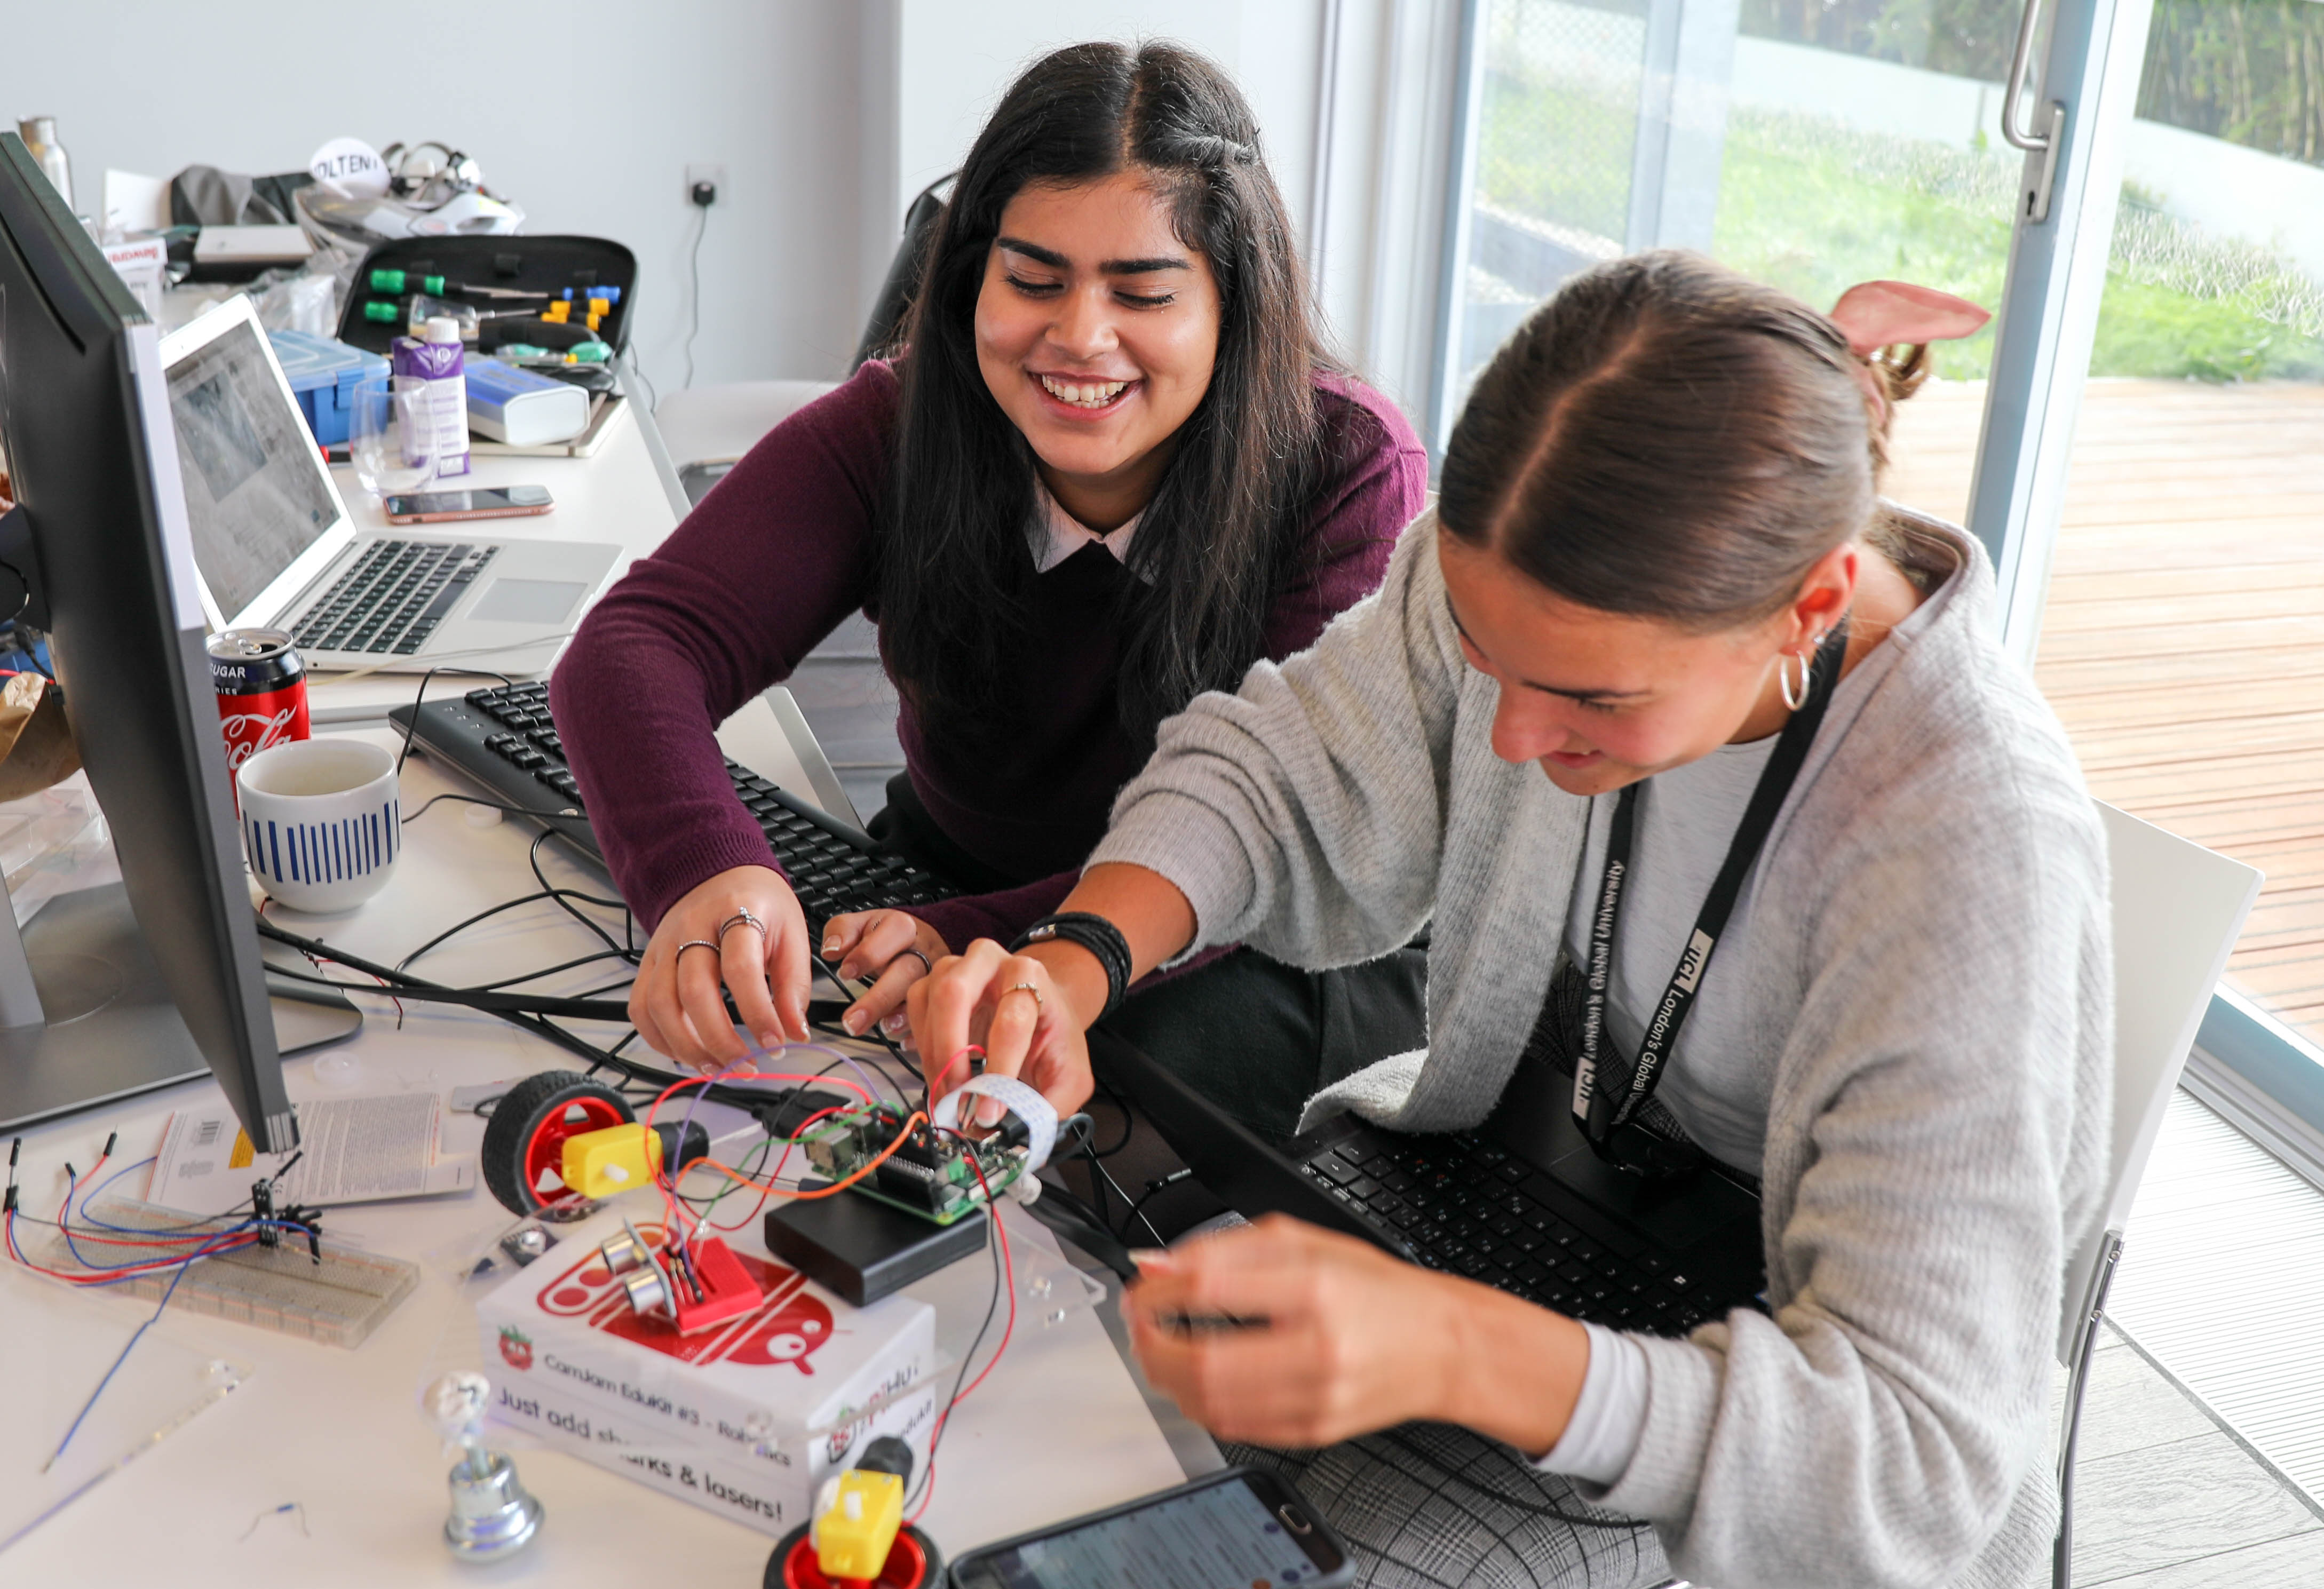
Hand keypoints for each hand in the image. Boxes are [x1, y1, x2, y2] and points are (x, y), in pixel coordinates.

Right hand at [631, 865, 810, 1071]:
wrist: (719, 876)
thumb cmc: (759, 906)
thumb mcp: (791, 933)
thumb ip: (794, 985)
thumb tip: (796, 1033)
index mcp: (735, 913)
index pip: (740, 968)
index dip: (758, 1012)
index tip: (776, 1043)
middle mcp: (692, 928)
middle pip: (694, 991)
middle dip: (720, 1040)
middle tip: (747, 1067)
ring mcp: (663, 946)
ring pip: (660, 1004)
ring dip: (687, 1047)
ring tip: (717, 1068)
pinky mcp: (648, 963)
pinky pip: (641, 1007)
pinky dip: (659, 1039)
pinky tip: (686, 1054)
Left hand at [820, 909, 949, 1040]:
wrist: (923, 941)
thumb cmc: (887, 937)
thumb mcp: (862, 923)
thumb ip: (842, 930)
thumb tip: (832, 950)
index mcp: (902, 928)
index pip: (892, 935)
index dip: (868, 953)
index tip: (845, 972)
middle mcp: (923, 951)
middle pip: (907, 972)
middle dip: (879, 999)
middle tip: (851, 1022)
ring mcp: (934, 975)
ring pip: (926, 996)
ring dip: (904, 1016)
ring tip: (883, 1029)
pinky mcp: (940, 996)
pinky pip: (935, 1016)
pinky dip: (920, 1031)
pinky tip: (904, 1041)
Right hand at [904, 937, 1103, 1116]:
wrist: (1040, 1007)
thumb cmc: (1051, 1035)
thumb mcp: (1069, 1073)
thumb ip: (1049, 1105)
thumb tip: (1018, 1134)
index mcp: (1030, 976)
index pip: (1011, 1022)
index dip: (999, 1071)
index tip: (989, 1112)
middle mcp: (989, 961)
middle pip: (954, 994)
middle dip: (950, 1054)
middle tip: (957, 1098)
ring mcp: (955, 968)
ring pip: (928, 1003)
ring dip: (934, 1058)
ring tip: (950, 1095)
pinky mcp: (932, 983)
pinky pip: (915, 1011)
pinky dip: (923, 1049)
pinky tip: (942, 1072)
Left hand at [1124, 1215, 1589, 1452]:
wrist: (1440, 1346)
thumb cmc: (1376, 1290)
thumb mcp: (1304, 1242)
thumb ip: (1225, 1248)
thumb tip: (1158, 1263)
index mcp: (1315, 1287)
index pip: (1209, 1287)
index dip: (1156, 1290)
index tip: (1140, 1288)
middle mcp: (1317, 1346)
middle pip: (1200, 1360)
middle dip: (1150, 1345)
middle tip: (1139, 1326)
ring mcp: (1315, 1397)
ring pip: (1208, 1403)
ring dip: (1166, 1378)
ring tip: (1161, 1351)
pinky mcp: (1312, 1431)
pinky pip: (1232, 1427)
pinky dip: (1199, 1404)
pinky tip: (1199, 1380)